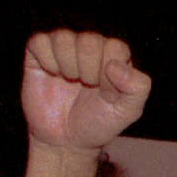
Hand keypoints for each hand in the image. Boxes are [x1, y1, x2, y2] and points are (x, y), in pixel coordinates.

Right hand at [22, 31, 150, 154]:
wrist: (66, 139)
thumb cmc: (99, 121)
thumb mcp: (128, 110)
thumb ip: (137, 87)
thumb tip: (115, 66)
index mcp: (115, 56)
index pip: (115, 47)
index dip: (110, 74)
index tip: (106, 93)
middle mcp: (91, 47)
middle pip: (90, 41)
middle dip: (89, 71)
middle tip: (87, 87)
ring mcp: (64, 48)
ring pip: (63, 38)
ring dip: (67, 66)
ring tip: (71, 81)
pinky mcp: (38, 53)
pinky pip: (39, 42)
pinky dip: (46, 61)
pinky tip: (52, 75)